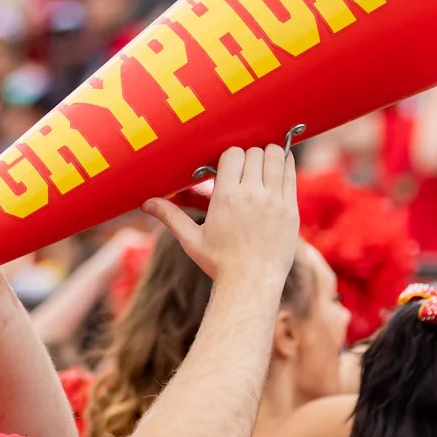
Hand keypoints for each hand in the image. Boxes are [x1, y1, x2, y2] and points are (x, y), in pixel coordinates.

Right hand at [140, 145, 298, 287]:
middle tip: (246, 169)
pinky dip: (287, 163)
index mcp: (225, 198)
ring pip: (275, 156)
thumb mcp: (191, 240)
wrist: (252, 284)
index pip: (232, 154)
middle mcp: (251, 195)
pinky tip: (282, 165)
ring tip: (264, 164)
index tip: (230, 168)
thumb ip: (170, 216)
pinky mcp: (290, 209)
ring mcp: (274, 201)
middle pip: (254, 152)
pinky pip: (291, 173)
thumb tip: (145, 203)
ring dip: (269, 155)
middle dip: (249, 156)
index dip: (231, 157)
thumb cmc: (220, 264)